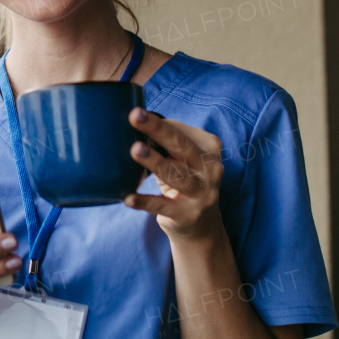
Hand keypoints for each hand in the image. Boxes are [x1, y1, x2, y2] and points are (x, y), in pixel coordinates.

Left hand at [123, 107, 225, 243]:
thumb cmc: (186, 180)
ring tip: (135, 150)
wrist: (202, 226)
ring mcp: (201, 193)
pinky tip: (128, 198)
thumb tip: (134, 123)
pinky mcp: (186, 214)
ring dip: (154, 161)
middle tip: (135, 115)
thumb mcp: (183, 160)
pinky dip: (145, 202)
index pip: (182, 131)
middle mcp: (210, 169)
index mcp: (210, 148)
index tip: (136, 112)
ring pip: (175, 174)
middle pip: (181, 146)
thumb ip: (166, 144)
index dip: (158, 123)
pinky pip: (162, 206)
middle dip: (157, 129)